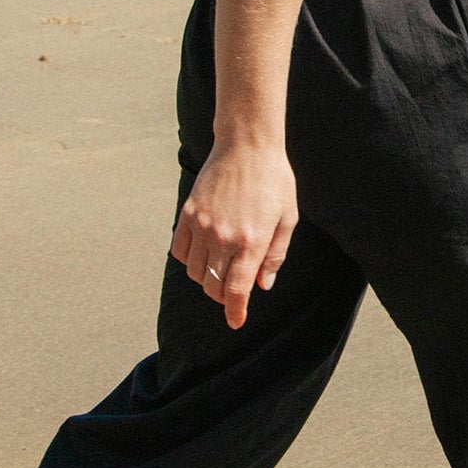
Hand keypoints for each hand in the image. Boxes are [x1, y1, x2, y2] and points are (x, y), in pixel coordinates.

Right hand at [171, 141, 297, 329]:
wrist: (247, 145)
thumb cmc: (273, 180)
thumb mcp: (288, 218)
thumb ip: (275, 255)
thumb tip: (262, 285)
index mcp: (252, 241)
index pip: (237, 291)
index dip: (235, 312)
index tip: (236, 321)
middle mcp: (224, 237)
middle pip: (213, 286)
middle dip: (223, 296)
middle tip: (233, 292)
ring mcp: (202, 225)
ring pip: (194, 272)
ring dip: (206, 279)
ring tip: (219, 270)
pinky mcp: (188, 213)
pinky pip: (179, 250)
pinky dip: (188, 260)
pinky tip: (203, 254)